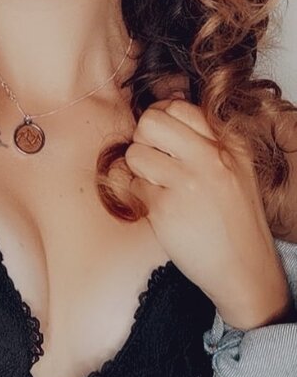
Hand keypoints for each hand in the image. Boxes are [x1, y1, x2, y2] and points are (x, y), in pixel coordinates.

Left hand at [125, 97, 291, 326]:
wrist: (245, 268)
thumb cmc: (235, 222)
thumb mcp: (236, 170)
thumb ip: (207, 141)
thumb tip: (165, 114)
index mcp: (228, 145)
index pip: (178, 108)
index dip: (161, 122)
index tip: (163, 141)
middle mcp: (210, 157)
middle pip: (150, 122)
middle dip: (144, 140)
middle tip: (155, 161)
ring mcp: (187, 181)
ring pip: (135, 152)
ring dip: (139, 171)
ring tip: (158, 187)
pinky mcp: (166, 207)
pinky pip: (132, 185)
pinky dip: (139, 196)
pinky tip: (159, 208)